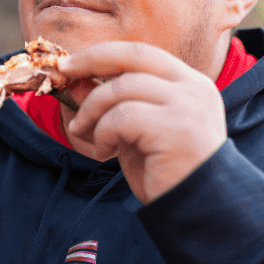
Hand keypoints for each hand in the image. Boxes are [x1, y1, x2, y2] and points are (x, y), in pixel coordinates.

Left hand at [61, 42, 226, 203]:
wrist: (198, 209)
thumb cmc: (167, 173)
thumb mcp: (136, 131)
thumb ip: (115, 104)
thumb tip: (78, 80)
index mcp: (190, 83)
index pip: (142, 53)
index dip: (103, 54)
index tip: (73, 63)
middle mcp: (193, 88)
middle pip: (133, 56)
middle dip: (92, 60)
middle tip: (65, 73)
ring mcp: (187, 105)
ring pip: (121, 88)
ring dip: (92, 110)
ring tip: (84, 134)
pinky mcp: (174, 128)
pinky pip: (121, 118)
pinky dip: (103, 133)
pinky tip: (104, 153)